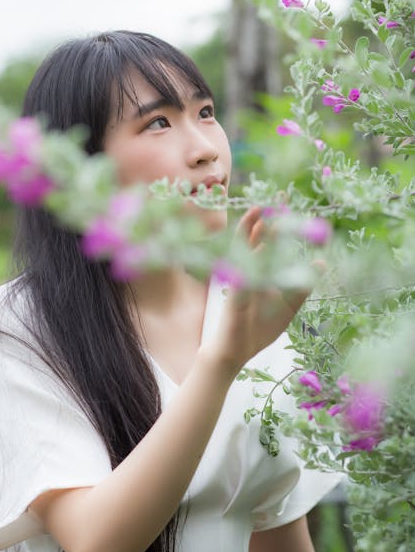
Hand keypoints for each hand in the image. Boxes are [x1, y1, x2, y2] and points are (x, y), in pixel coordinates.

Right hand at [205, 207, 309, 377]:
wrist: (233, 353)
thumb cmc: (257, 330)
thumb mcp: (287, 307)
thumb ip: (301, 286)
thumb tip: (321, 264)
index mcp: (257, 273)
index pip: (266, 242)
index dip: (276, 224)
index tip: (285, 204)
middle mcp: (245, 273)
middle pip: (253, 240)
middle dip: (264, 219)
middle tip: (276, 198)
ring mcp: (236, 282)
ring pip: (243, 251)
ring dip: (251, 233)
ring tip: (261, 213)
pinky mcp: (231, 296)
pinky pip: (241, 276)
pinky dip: (249, 264)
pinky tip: (260, 250)